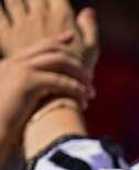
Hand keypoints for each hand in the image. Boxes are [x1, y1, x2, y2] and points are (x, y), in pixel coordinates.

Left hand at [0, 0, 97, 73]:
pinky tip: (2, 13)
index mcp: (61, 16)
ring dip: (14, 2)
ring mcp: (22, 24)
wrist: (55, 97)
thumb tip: (87, 10)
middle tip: (36, 3)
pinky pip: (0, 16)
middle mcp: (41, 16)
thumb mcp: (90, 51)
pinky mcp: (6, 36)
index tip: (53, 2)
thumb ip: (89, 28)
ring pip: (13, 0)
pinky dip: (0, 12)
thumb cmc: (78, 75)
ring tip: (16, 6)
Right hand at [0, 36, 91, 160]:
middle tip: (89, 78)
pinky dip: (76, 89)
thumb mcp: (20, 101)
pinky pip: (59, 80)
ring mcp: (19, 69)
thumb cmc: (7, 124)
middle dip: (75, 61)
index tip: (71, 37)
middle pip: (52, 49)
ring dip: (79, 75)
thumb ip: (33, 90)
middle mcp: (14, 62)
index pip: (38, 46)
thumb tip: (53, 91)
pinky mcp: (26, 82)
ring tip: (91, 92)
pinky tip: (84, 100)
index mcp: (10, 64)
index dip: (57, 40)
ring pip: (59, 60)